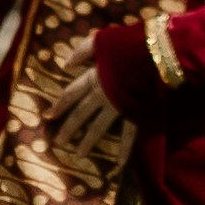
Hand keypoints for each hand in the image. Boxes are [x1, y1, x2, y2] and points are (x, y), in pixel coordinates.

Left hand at [41, 49, 127, 182]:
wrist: (155, 54)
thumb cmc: (129, 43)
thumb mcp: (102, 40)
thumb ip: (83, 49)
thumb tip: (66, 63)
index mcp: (95, 77)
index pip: (73, 92)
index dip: (61, 103)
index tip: (49, 116)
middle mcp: (102, 95)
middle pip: (81, 114)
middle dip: (69, 128)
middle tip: (58, 142)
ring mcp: (118, 107)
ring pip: (99, 127)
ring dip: (88, 141)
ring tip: (79, 155)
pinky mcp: (135, 113)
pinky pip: (128, 135)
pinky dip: (124, 149)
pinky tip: (119, 164)